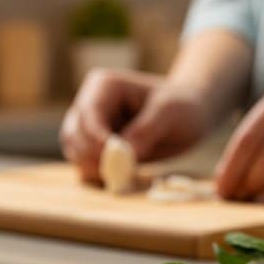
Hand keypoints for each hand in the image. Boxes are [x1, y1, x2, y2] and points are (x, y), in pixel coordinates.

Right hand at [60, 68, 207, 180]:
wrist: (189, 116)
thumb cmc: (181, 107)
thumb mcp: (170, 113)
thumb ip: (145, 131)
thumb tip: (122, 154)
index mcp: (104, 85)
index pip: (88, 116)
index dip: (96, 141)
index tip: (117, 160)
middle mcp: (90, 103)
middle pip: (74, 135)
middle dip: (92, 157)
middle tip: (119, 174)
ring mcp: (89, 125)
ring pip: (74, 151)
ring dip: (92, 167)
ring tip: (122, 175)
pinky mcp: (95, 145)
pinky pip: (85, 163)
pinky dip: (97, 173)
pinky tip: (119, 177)